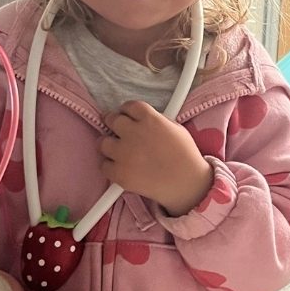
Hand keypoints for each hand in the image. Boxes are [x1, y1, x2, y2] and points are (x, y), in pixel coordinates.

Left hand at [99, 101, 212, 215]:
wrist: (186, 183)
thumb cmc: (186, 157)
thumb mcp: (176, 128)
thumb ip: (155, 120)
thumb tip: (140, 119)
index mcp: (149, 119)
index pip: (128, 106)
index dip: (126, 111)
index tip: (126, 115)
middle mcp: (134, 133)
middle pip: (111, 120)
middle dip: (114, 124)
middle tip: (118, 131)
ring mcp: (124, 153)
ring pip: (103, 142)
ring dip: (110, 145)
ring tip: (120, 151)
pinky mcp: (119, 173)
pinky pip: (104, 165)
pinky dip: (110, 166)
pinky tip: (122, 167)